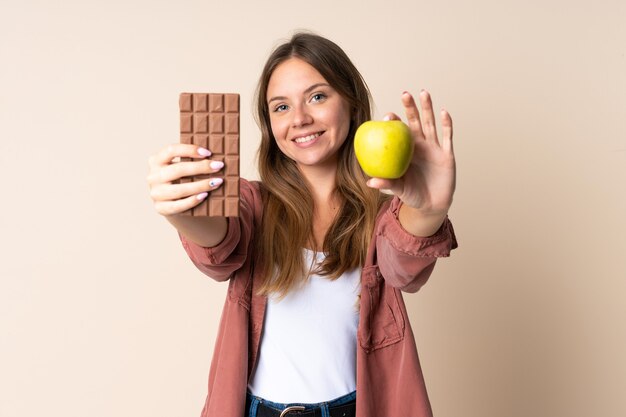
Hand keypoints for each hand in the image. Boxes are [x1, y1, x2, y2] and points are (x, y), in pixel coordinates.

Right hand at [147, 144, 224, 215]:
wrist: (169, 201)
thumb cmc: (179, 179)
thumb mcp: (179, 167)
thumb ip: (190, 160)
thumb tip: (214, 157)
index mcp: (156, 160)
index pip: (171, 150)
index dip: (190, 150)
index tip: (208, 152)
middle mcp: (153, 176)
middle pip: (178, 170)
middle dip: (201, 167)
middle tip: (218, 166)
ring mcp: (156, 193)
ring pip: (179, 189)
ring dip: (201, 185)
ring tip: (217, 182)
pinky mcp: (160, 208)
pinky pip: (178, 205)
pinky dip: (192, 200)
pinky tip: (205, 195)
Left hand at [367, 90, 455, 217]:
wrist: (432, 205)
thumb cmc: (412, 195)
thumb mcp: (399, 189)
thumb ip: (386, 183)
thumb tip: (369, 181)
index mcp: (405, 151)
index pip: (398, 133)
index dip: (394, 122)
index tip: (387, 115)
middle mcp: (419, 145)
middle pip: (415, 122)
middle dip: (411, 107)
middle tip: (405, 94)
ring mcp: (434, 148)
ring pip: (431, 124)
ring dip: (428, 108)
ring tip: (424, 93)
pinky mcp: (446, 154)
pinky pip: (447, 137)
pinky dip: (446, 124)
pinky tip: (443, 112)